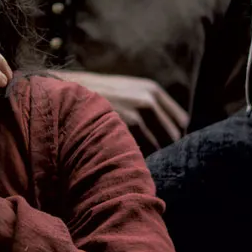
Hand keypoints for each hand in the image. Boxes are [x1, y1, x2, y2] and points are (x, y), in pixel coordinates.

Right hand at [56, 71, 187, 152]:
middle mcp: (150, 99)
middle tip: (155, 160)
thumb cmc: (97, 99)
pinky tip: (127, 158)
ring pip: (162, 145)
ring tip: (139, 161)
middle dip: (167, 148)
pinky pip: (144, 150)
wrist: (70, 96)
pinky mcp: (127, 125)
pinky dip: (139, 157)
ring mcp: (139, 112)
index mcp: (152, 90)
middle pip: (175, 135)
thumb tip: (172, 132)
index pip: (182, 120)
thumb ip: (149, 106)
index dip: (175, 136)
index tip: (166, 147)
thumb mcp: (127, 92)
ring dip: (154, 155)